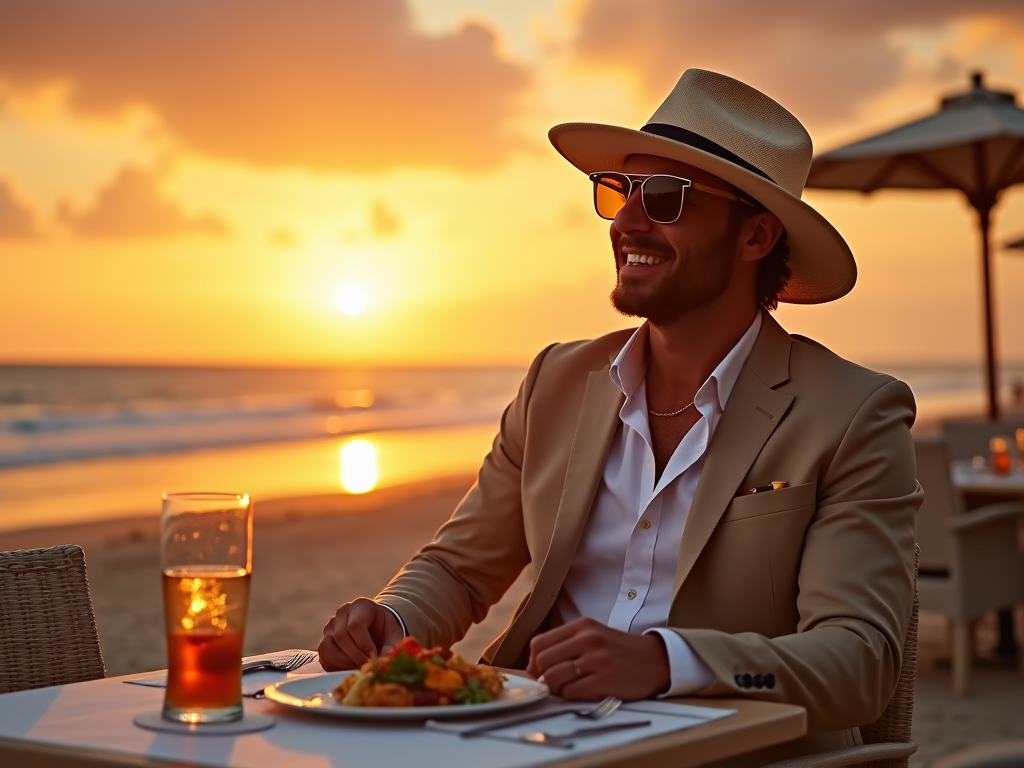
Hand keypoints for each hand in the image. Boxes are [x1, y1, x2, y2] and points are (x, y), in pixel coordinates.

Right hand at [318, 598, 404, 670]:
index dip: (364, 645)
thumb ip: (392, 647)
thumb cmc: (387, 632)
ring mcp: (331, 626)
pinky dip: (335, 666)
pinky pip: (323, 656)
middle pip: (340, 636)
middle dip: (354, 656)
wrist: (378, 631)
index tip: (373, 658)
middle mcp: (343, 612)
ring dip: (343, 662)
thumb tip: (382, 663)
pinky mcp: (325, 641)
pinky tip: (349, 668)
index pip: (355, 625)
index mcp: (361, 605)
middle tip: (366, 666)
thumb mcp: (395, 636)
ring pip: (327, 646)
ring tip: (358, 667)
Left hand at [526, 618, 669, 700]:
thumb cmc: (620, 651)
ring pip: (554, 677)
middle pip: (543, 660)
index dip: (534, 661)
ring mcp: (598, 659)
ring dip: (555, 688)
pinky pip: (571, 692)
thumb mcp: (593, 636)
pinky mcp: (606, 679)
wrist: (656, 660)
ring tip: (566, 689)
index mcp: (582, 626)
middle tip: (552, 683)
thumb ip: (566, 645)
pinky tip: (580, 693)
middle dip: (542, 676)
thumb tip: (534, 667)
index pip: (539, 642)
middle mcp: (588, 639)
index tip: (539, 671)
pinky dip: (569, 696)